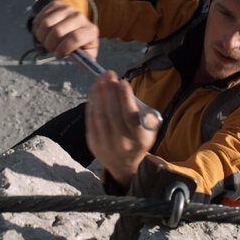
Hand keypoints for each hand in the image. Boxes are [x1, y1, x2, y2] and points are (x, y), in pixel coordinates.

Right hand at [31, 0, 98, 58]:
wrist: (77, 21)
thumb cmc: (80, 41)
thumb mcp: (87, 51)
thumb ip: (86, 60)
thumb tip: (84, 65)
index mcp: (90, 30)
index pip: (75, 38)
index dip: (63, 49)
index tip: (58, 55)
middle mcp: (79, 17)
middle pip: (57, 32)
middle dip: (50, 45)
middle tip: (51, 49)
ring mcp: (67, 9)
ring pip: (46, 24)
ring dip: (42, 37)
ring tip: (47, 41)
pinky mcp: (55, 5)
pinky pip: (40, 18)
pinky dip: (37, 29)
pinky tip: (44, 33)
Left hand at [85, 71, 157, 187]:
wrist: (124, 165)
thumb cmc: (137, 140)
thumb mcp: (149, 130)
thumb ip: (143, 113)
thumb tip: (126, 91)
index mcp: (139, 140)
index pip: (131, 117)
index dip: (126, 98)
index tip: (123, 81)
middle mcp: (122, 144)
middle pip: (113, 113)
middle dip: (110, 91)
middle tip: (109, 74)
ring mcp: (105, 145)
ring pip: (100, 115)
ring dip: (99, 94)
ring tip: (101, 78)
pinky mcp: (93, 143)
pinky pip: (91, 119)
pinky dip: (92, 103)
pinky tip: (94, 90)